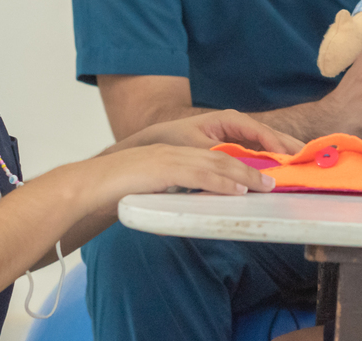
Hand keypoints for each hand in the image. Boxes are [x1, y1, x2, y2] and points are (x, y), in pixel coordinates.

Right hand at [78, 144, 277, 212]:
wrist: (88, 185)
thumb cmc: (116, 191)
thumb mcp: (152, 190)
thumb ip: (172, 192)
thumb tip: (190, 208)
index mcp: (174, 156)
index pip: (214, 157)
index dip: (239, 165)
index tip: (259, 175)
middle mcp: (175, 152)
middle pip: (221, 158)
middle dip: (250, 168)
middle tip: (272, 180)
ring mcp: (170, 158)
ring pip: (216, 165)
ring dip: (244, 176)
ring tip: (264, 185)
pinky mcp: (163, 169)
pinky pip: (199, 175)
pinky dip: (222, 183)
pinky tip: (238, 190)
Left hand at [132, 110, 303, 154]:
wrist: (159, 142)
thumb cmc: (176, 140)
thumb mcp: (197, 147)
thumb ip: (219, 156)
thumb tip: (238, 168)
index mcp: (230, 120)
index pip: (259, 131)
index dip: (276, 144)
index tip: (290, 157)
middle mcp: (238, 125)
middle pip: (270, 136)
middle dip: (290, 147)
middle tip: (311, 159)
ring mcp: (240, 136)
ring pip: (268, 144)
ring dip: (286, 154)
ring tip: (306, 164)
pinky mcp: (239, 147)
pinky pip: (260, 153)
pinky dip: (274, 160)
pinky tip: (286, 170)